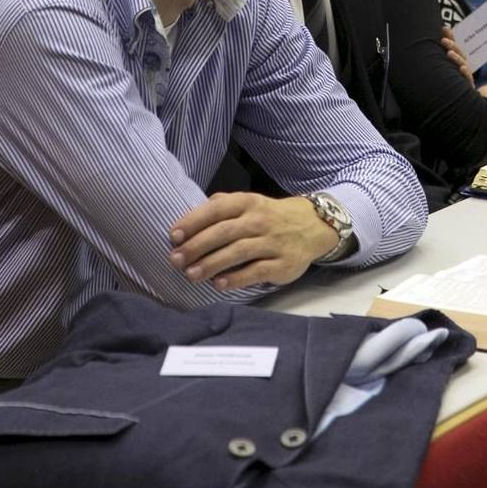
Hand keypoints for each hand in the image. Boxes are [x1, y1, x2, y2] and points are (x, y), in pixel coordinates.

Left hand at [168, 192, 338, 290]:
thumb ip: (220, 207)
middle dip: (197, 246)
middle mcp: (260, 221)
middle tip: (175, 260)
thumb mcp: (248, 203)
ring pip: (238, 252)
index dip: (193, 222)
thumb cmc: (269, 216)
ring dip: (211, 264)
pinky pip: (256, 271)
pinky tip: (219, 284)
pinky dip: (236, 278)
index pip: (216, 210)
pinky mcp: (282, 264)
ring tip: (191, 275)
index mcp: (248, 203)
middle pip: (224, 232)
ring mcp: (273, 242)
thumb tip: (188, 222)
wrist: (312, 226)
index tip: (173, 236)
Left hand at [440, 26, 474, 88]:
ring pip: (463, 64)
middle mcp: (462, 66)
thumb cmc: (452, 83)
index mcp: (457, 61)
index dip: (451, 36)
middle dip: (452, 45)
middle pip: (459, 53)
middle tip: (443, 40)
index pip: (454, 46)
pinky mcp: (468, 86)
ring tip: (449, 53)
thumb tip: (436, 38)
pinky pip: (467, 78)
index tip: (445, 28)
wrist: (460, 101)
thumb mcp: (446, 68)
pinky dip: (465, 72)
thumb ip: (444, 54)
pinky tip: (461, 68)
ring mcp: (465, 75)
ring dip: (456, 57)